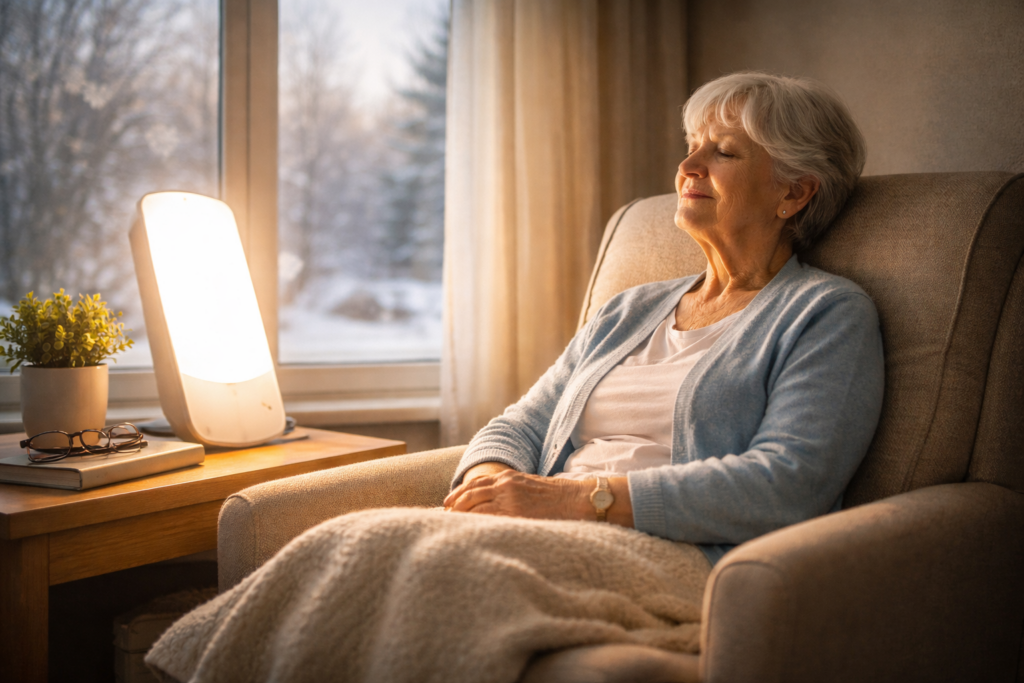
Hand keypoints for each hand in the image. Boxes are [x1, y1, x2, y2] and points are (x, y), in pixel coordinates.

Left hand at [444, 469, 590, 520]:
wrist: (576, 499)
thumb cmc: (557, 497)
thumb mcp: (529, 487)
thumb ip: (511, 493)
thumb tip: (495, 505)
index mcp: (507, 477)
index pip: (475, 484)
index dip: (459, 494)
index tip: (448, 504)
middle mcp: (504, 484)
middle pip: (469, 494)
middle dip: (454, 506)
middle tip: (443, 517)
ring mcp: (509, 498)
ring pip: (474, 506)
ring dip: (459, 515)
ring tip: (449, 525)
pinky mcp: (515, 512)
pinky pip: (487, 518)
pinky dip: (473, 523)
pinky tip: (465, 531)